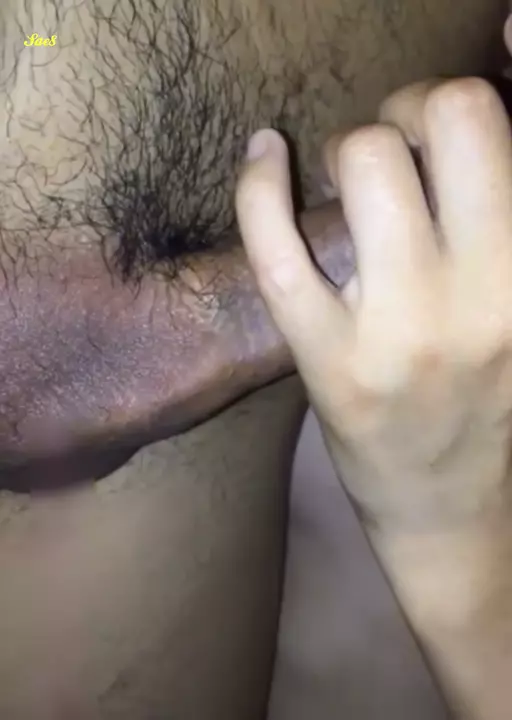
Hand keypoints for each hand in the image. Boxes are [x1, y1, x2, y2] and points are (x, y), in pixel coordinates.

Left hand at [236, 77, 511, 536]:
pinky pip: (277, 251)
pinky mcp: (329, 365)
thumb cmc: (487, 407)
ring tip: (342, 186)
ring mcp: (399, 331)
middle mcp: (480, 296)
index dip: (444, 109)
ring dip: (343, 151)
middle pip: (438, 118)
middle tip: (388, 153)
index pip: (487, 121)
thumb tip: (442, 142)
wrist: (451, 515)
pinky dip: (258, 187)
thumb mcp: (511, 312)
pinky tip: (262, 154)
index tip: (426, 139)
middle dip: (402, 113)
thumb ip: (493, 236)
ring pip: (363, 162)